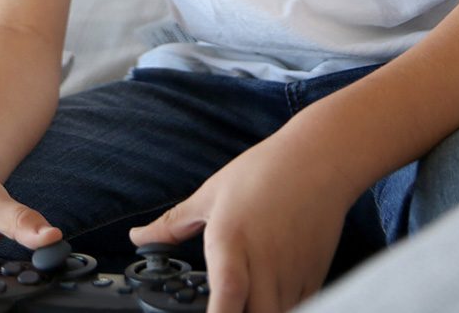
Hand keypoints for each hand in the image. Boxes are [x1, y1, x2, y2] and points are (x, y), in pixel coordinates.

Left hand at [129, 141, 350, 312]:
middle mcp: (264, 264)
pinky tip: (268, 293)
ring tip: (245, 297)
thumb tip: (139, 238)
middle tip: (224, 304)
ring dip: (259, 312)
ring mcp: (292, 274)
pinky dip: (282, 306)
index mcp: (231, 243)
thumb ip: (172, 225)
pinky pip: (300, 307)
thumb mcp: (209, 195)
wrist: (318, 160)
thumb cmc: (263, 172)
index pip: (227, 294)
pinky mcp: (314, 277)